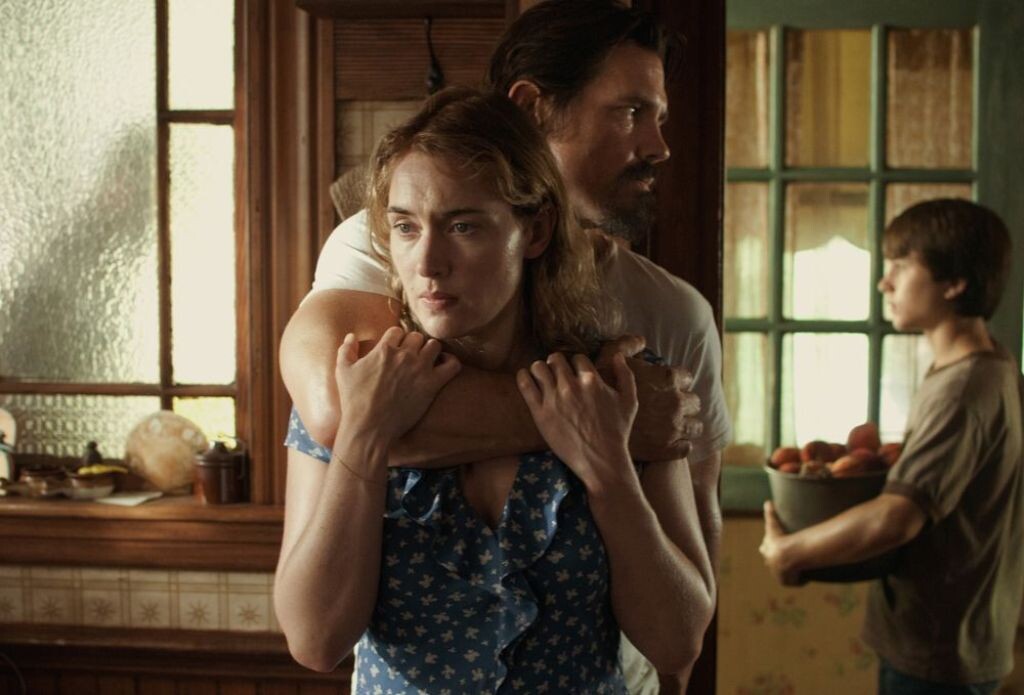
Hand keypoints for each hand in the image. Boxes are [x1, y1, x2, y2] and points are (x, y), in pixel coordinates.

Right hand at [335, 327, 460, 444]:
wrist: (369, 426)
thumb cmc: (354, 400)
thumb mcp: (342, 371)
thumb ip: (346, 349)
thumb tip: (351, 336)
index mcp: (384, 349)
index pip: (397, 331)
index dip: (396, 339)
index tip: (396, 349)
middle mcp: (404, 355)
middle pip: (416, 336)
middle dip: (413, 344)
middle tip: (411, 356)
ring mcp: (420, 368)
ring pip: (434, 345)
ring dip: (430, 350)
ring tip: (426, 361)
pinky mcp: (432, 384)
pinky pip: (452, 364)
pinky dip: (450, 361)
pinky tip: (443, 366)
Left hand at [516, 352, 636, 491]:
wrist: (601, 460)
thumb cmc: (617, 432)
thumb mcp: (630, 402)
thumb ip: (626, 375)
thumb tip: (618, 355)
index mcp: (591, 380)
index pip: (577, 358)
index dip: (576, 364)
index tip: (575, 373)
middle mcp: (571, 385)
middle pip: (555, 359)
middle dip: (556, 364)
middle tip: (556, 374)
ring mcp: (554, 398)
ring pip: (538, 367)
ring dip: (540, 369)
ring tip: (542, 377)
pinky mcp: (540, 412)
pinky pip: (525, 385)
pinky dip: (523, 376)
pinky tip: (525, 377)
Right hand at [595, 335, 701, 461]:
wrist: (592, 430)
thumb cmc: (599, 392)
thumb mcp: (606, 359)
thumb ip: (625, 345)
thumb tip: (641, 340)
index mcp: (666, 379)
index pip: (687, 377)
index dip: (677, 381)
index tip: (667, 386)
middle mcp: (676, 402)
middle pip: (695, 402)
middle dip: (684, 403)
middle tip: (669, 407)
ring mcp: (675, 428)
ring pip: (695, 426)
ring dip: (686, 425)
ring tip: (672, 427)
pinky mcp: (669, 450)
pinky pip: (686, 448)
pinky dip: (679, 446)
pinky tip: (668, 444)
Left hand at [759, 501, 803, 585]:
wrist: (785, 555)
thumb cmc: (780, 538)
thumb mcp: (774, 524)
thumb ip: (770, 512)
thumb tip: (768, 501)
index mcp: (767, 548)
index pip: (766, 547)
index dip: (770, 545)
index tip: (776, 544)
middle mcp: (770, 562)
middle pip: (772, 561)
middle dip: (776, 559)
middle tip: (788, 557)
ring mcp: (776, 573)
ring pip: (782, 572)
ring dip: (789, 570)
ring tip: (799, 567)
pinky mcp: (785, 581)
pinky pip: (793, 581)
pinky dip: (799, 580)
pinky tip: (805, 577)